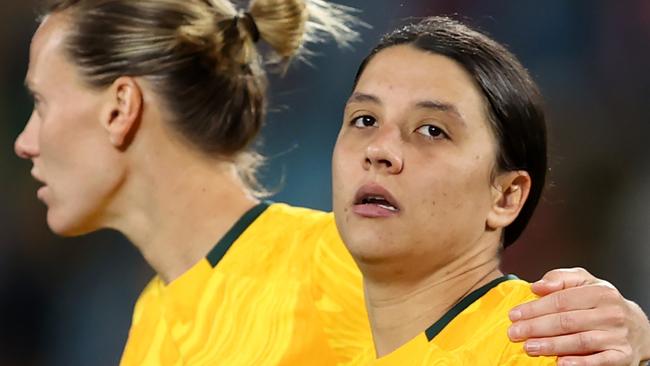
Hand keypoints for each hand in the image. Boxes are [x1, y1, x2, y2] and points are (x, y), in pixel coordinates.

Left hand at [507, 268, 649, 365]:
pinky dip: (580, 363)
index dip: (535, 308)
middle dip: (536, 327)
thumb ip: (561, 279)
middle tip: (515, 333)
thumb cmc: (603, 303)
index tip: (515, 314)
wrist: (637, 327)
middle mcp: (611, 314)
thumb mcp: (585, 282)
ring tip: (529, 347)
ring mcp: (617, 336)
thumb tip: (538, 286)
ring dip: (552, 345)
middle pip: (567, 321)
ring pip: (580, 341)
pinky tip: (560, 363)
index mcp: (600, 293)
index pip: (561, 301)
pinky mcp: (622, 357)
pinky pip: (600, 361)